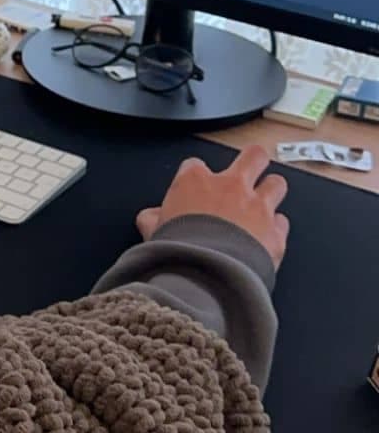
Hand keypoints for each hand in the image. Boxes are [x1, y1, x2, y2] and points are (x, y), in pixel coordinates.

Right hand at [136, 145, 289, 268]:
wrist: (206, 276)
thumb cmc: (178, 253)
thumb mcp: (153, 233)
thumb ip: (152, 220)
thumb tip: (149, 218)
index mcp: (195, 181)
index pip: (196, 165)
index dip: (196, 177)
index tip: (195, 190)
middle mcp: (230, 187)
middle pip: (252, 155)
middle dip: (253, 161)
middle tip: (250, 169)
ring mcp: (257, 207)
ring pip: (276, 183)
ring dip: (271, 192)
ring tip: (264, 201)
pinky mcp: (275, 232)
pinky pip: (282, 221)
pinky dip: (276, 228)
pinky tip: (268, 236)